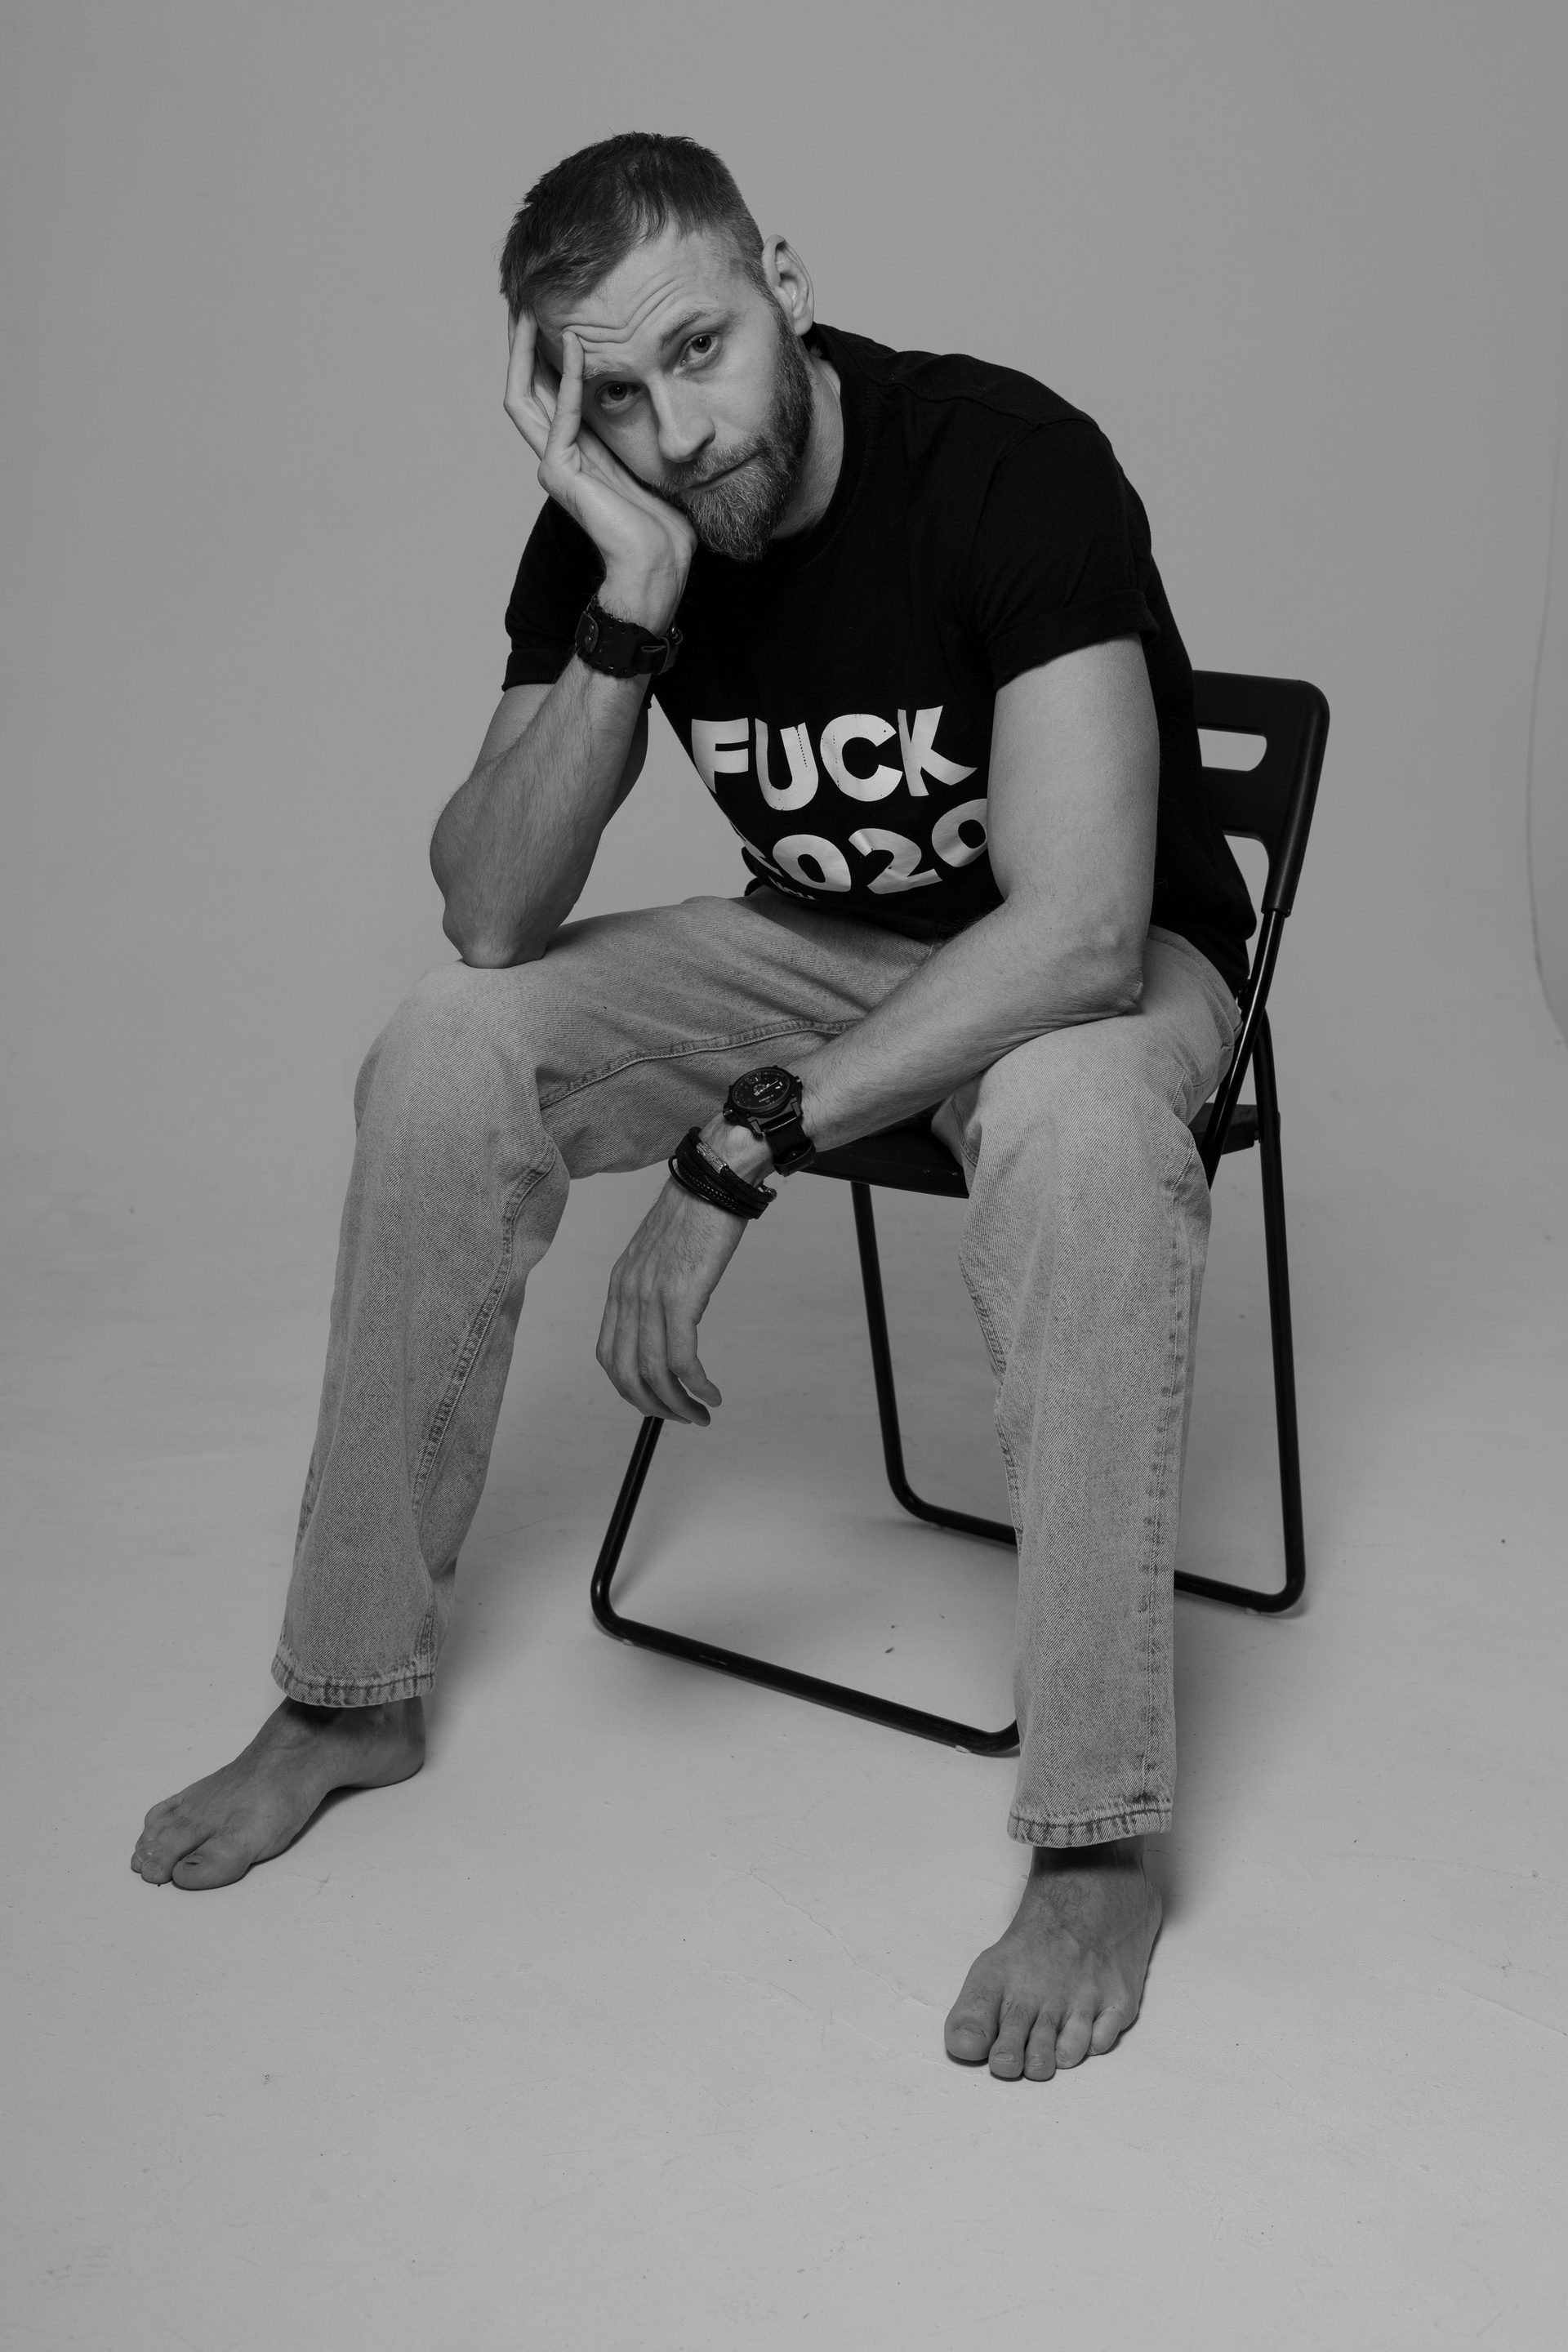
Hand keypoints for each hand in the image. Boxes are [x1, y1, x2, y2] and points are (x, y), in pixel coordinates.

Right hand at [504, 315, 695, 632]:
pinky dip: (568, 379)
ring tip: (532, 309)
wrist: (657, 566)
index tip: (551, 308)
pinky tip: (577, 345)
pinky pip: (559, 416)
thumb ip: (640, 426)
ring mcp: (554, 463)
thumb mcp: (651, 458)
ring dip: (527, 351)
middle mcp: (556, 453)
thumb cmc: (663, 524)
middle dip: (521, 341)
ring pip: (523, 395)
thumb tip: (660, 388)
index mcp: (576, 448)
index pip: (548, 388)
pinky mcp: (560, 473)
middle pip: (523, 385)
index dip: (544, 350)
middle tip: (523, 296)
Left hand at [597, 1179, 745, 1423]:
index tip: (657, 1402)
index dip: (630, 1389)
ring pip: (653, 1372)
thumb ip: (655, 1289)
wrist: (714, 1181)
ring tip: (701, 1414)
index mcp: (620, 1286)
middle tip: (683, 1419)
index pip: (608, 1355)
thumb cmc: (696, 1215)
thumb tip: (669, 1324)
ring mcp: (651, 1296)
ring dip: (678, 1404)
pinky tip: (712, 1393)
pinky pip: (681, 1358)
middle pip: (626, 1373)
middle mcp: (628, 1294)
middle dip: (653, 1407)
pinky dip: (696, 1384)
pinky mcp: (681, 1296)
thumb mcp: (662, 1256)